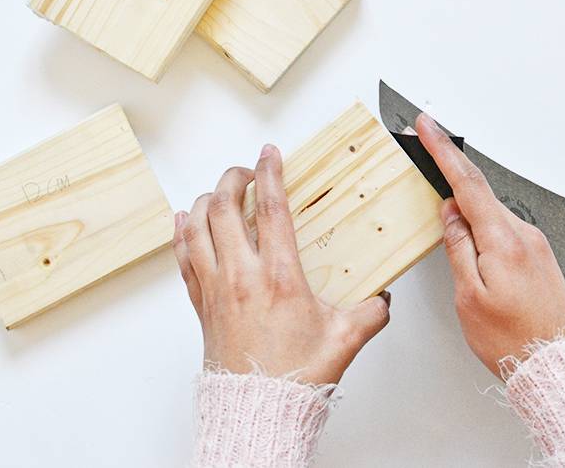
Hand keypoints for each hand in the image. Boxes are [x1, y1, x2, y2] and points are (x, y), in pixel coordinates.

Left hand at [172, 144, 391, 384]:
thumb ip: (370, 312)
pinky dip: (182, 233)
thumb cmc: (295, 378)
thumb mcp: (345, 339)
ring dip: (205, 200)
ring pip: (197, 227)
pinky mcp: (202, 304)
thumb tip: (382, 299)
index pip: (271, 208)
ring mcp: (217, 288)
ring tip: (218, 192)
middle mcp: (242, 276)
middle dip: (233, 178)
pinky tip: (184, 222)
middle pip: (225, 207)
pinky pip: (183, 257)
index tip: (269, 153)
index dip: (269, 172)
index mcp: (280, 276)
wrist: (259, 410)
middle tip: (245, 171)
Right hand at [415, 113, 564, 376]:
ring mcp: (535, 244)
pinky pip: (503, 230)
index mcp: (504, 240)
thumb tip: (450, 212)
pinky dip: (482, 226)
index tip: (428, 125)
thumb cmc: (511, 340)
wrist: (557, 365)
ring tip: (446, 221)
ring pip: (490, 214)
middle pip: (479, 193)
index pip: (468, 184)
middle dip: (452, 171)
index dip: (444, 151)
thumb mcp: (469, 296)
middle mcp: (524, 235)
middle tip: (427, 149)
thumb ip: (458, 247)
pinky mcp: (538, 256)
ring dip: (466, 208)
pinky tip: (472, 242)